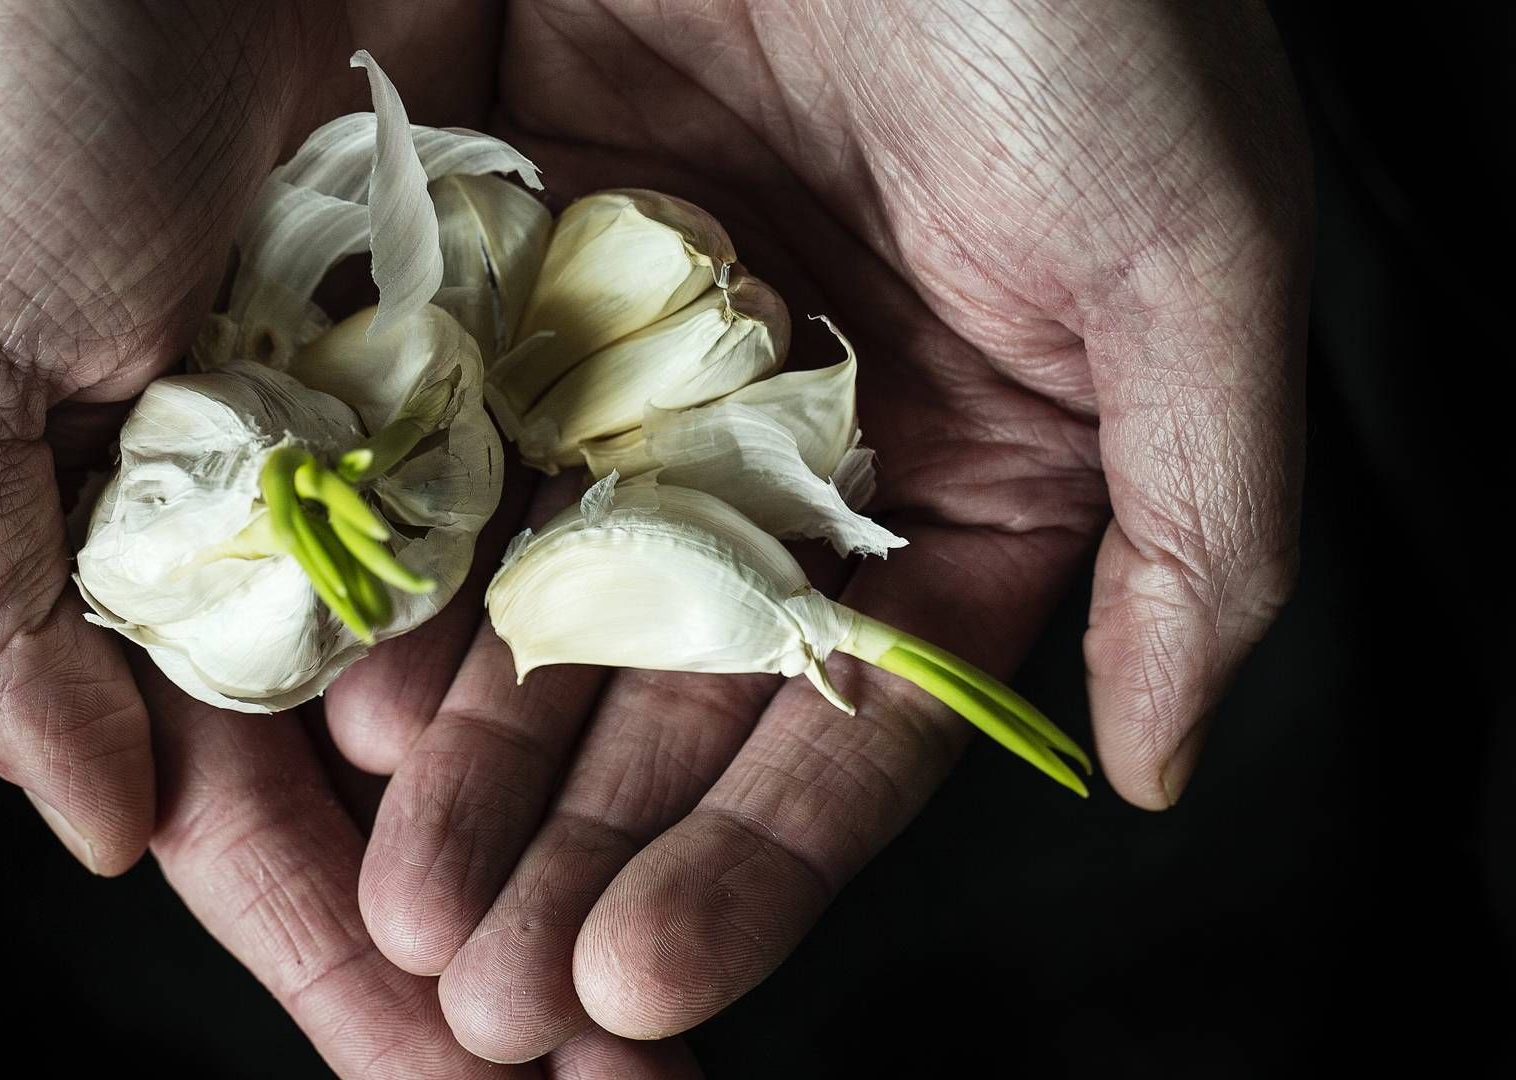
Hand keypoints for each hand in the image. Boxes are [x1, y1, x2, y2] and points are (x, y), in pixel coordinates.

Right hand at [0, 2, 698, 1073]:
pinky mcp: (512, 334)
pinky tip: (704, 737)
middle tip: (595, 1070)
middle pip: (394, 782)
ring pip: (503, 671)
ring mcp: (405, 437)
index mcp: (123, 561)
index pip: (234, 815)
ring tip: (669, 956)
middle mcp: (277, 521)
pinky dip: (626, 621)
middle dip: (483, 926)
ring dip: (578, 814)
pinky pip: (581, 506)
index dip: (331, 965)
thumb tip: (104, 830)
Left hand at [329, 0, 1308, 1060]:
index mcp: (975, 472)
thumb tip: (1150, 761)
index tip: (645, 984)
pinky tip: (347, 696)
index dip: (755, 866)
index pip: (858, 717)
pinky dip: (410, 574)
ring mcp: (657, 369)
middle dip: (583, 850)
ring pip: (554, 600)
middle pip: (685, 695)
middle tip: (487, 993)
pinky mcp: (531, 275)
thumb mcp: (1192, 263)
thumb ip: (1198, 530)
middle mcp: (809, 448)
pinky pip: (460, 453)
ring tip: (402, 899)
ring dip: (475, 756)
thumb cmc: (1072, 7)